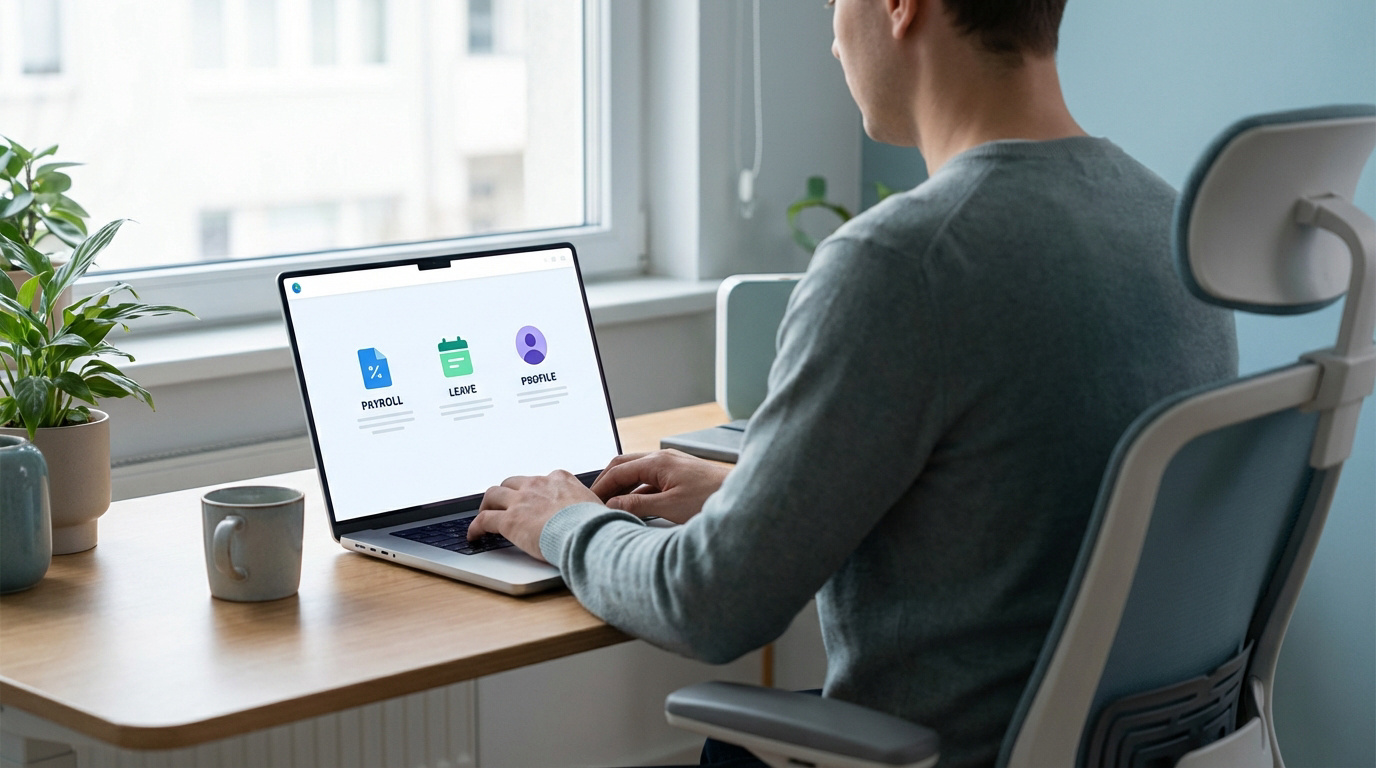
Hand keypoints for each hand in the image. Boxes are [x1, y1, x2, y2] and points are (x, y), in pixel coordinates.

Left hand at [467, 470, 600, 560]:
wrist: (588, 533)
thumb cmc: (597, 525)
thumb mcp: (597, 507)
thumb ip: (589, 508)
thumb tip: (600, 516)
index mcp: (560, 479)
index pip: (541, 479)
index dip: (532, 491)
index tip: (532, 499)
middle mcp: (538, 484)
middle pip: (512, 482)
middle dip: (506, 493)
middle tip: (502, 505)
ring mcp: (522, 501)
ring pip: (493, 495)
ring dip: (487, 504)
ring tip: (484, 515)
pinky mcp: (509, 520)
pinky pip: (484, 519)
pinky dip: (475, 527)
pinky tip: (474, 535)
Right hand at [589, 450, 730, 524]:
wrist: (744, 496)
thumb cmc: (712, 499)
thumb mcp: (670, 507)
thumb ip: (637, 505)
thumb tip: (612, 506)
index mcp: (657, 462)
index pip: (618, 470)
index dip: (600, 487)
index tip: (588, 502)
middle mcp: (663, 458)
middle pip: (624, 466)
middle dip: (607, 482)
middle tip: (593, 501)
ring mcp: (672, 465)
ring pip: (637, 473)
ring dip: (622, 487)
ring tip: (610, 506)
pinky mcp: (679, 475)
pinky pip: (650, 480)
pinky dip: (637, 491)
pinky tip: (635, 506)